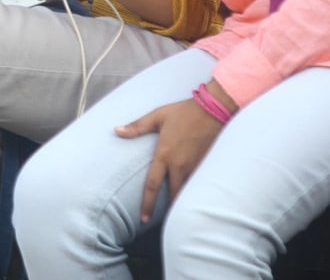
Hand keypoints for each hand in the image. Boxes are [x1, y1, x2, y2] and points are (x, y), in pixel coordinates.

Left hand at [115, 93, 225, 221]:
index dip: (147, 204)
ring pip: (186, 192)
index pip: (153, 185)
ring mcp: (194, 167)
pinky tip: (190, 195)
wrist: (212, 109)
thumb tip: (116, 130)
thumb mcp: (157, 116)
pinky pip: (197, 184)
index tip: (143, 218)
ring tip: (174, 211)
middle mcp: (179, 165)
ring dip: (179, 201)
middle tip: (158, 220)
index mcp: (164, 154)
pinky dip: (192, 191)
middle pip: (171, 195)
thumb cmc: (183, 112)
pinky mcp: (206, 165)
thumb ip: (136, 127)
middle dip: (166, 209)